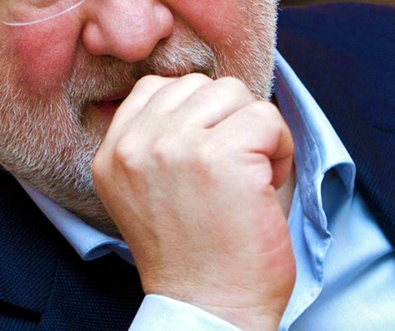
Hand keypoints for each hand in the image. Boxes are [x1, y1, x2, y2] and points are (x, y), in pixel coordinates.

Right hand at [92, 74, 295, 330]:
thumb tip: (201, 94)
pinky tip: (267, 186)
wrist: (210, 310)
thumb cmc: (193, 258)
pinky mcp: (221, 156)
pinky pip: (267, 117)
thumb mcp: (145, 192)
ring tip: (250, 178)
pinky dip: (281, 148)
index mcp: (113, 154)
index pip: (155, 88)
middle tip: (234, 172)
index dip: (197, 113)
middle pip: (200, 86)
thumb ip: (156, 142)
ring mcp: (177, 147)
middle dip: (228, 122)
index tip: (208, 155)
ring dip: (255, 132)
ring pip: (235, 94)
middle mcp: (136, 146)